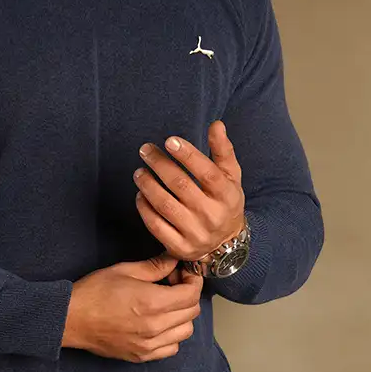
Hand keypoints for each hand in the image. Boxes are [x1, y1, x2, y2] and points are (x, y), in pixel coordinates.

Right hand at [63, 253, 203, 361]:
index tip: (184, 273)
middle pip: (192, 312)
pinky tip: (158, 323)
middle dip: (188, 294)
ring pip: (186, 331)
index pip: (191, 294)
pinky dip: (172, 335)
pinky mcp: (142, 356)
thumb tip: (174, 259)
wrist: (70, 319)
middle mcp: (154, 326)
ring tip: (166, 305)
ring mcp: (149, 344)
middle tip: (173, 284)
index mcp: (152, 302)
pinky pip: (172, 348)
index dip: (193, 280)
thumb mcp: (124, 271)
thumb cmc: (94, 292)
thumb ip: (154, 266)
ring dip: (182, 316)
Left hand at [133, 119, 245, 264]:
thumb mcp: (231, 176)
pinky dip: (144, 208)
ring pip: (165, 205)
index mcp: (227, 195)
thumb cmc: (225, 201)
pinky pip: (156, 226)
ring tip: (139, 172)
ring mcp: (195, 233)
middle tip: (145, 150)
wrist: (226, 244)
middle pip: (181, 186)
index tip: (169, 141)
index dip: (187, 155)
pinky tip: (140, 195)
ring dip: (147, 185)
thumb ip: (223, 150)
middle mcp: (212, 215)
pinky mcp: (179, 247)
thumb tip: (216, 125)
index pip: (207, 173)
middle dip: (159, 164)